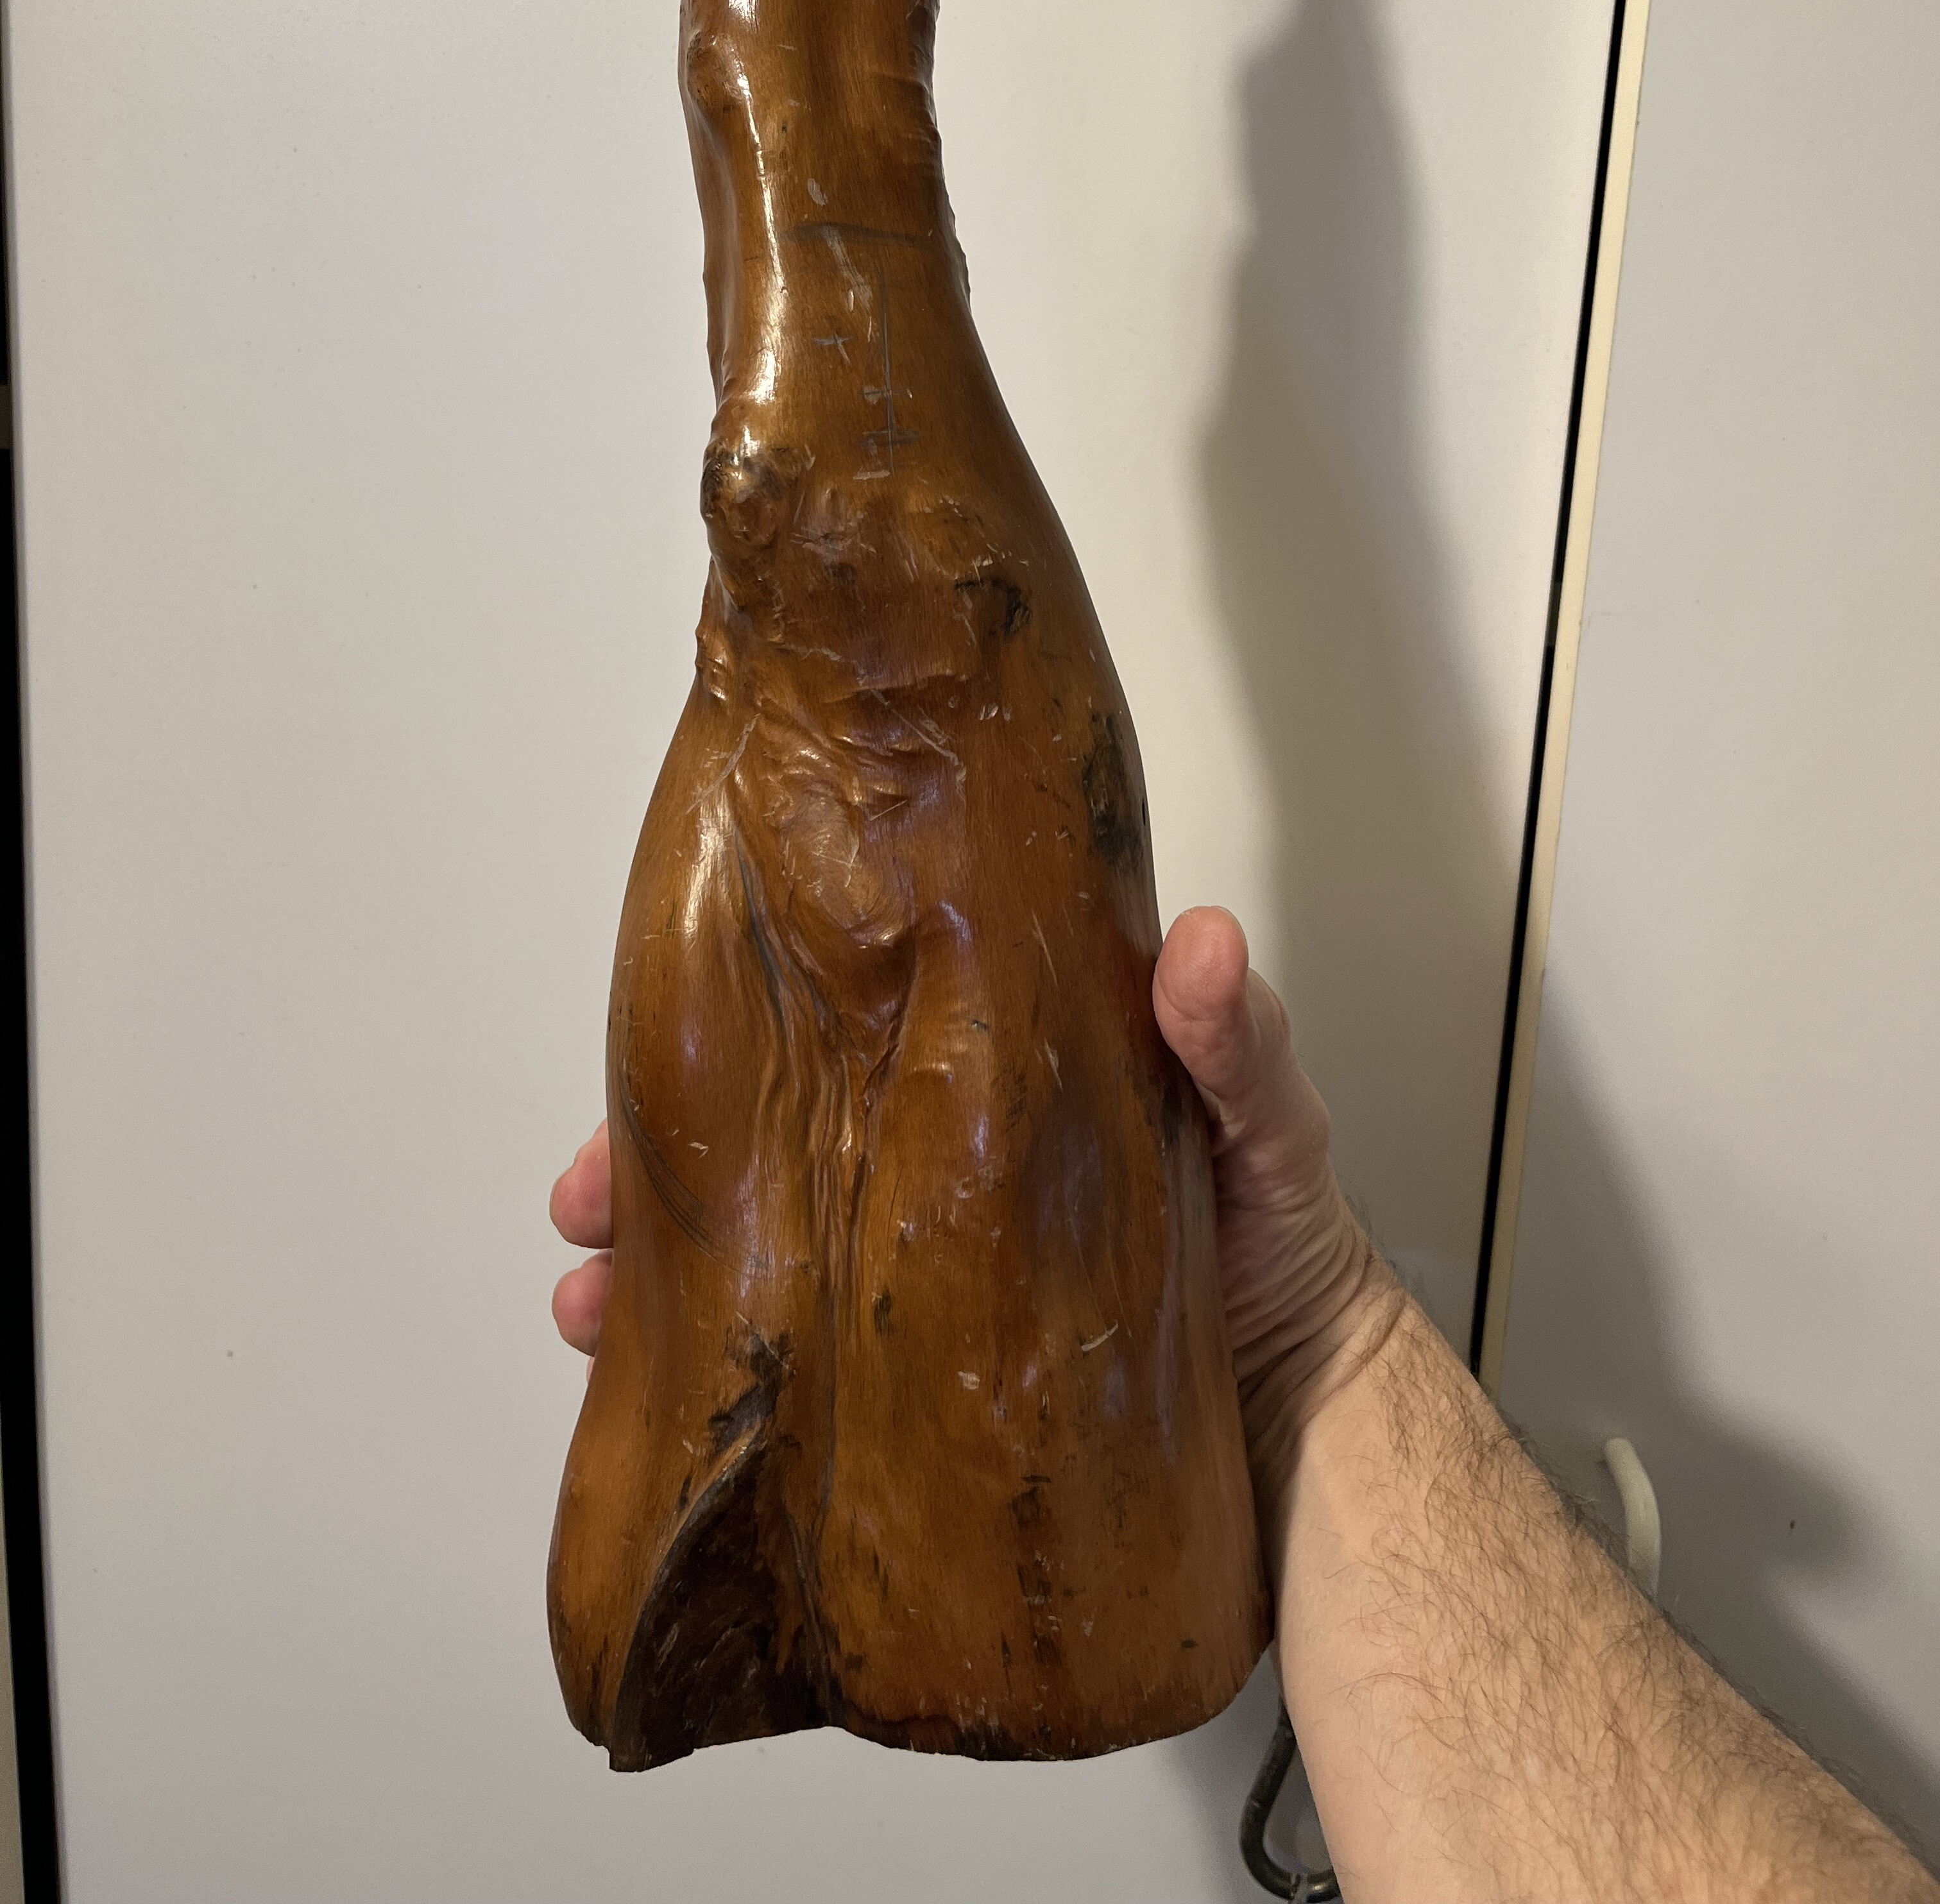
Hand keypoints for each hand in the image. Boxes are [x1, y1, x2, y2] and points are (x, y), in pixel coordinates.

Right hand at [548, 910, 1390, 1472]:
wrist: (1309, 1411)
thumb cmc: (1285, 1242)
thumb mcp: (1271, 1125)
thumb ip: (1239, 1044)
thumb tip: (1203, 946)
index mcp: (982, 1078)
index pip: (830, 1028)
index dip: (735, 1031)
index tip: (652, 1035)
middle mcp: (926, 1166)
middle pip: (758, 1139)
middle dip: (654, 1160)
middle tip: (589, 1198)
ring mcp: (911, 1273)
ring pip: (747, 1250)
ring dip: (655, 1269)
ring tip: (593, 1305)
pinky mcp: (914, 1380)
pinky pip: (789, 1363)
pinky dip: (710, 1375)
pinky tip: (657, 1396)